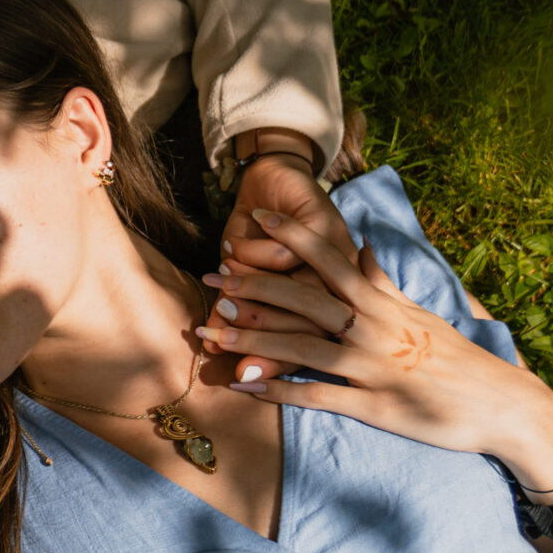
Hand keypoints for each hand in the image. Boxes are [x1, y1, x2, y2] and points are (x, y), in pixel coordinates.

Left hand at [198, 209, 552, 492]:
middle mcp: (375, 329)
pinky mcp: (373, 405)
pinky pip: (318, 396)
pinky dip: (280, 391)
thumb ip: (385, 283)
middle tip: (213, 276)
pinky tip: (245, 387)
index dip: (293, 236)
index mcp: (384, 303)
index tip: (259, 217)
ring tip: (212, 333)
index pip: (331, 259)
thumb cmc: (456, 358)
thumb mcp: (420, 313)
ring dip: (254, 340)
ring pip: (302, 347)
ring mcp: (372, 367)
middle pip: (305, 300)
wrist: (500, 404)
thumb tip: (362, 247)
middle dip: (256, 288)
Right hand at [209, 133, 350, 349]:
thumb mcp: (246, 280)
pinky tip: (238, 239)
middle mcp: (341, 289)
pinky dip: (255, 250)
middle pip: (304, 323)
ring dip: (249, 283)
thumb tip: (211, 348)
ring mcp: (339, 258)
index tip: (237, 375)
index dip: (271, 359)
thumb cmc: (259, 237)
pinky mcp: (329, 226)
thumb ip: (237, 313)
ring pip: (293, 288)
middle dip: (256, 329)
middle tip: (219, 328)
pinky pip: (288, 252)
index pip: (304, 344)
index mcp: (326, 307)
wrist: (274, 176)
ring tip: (221, 275)